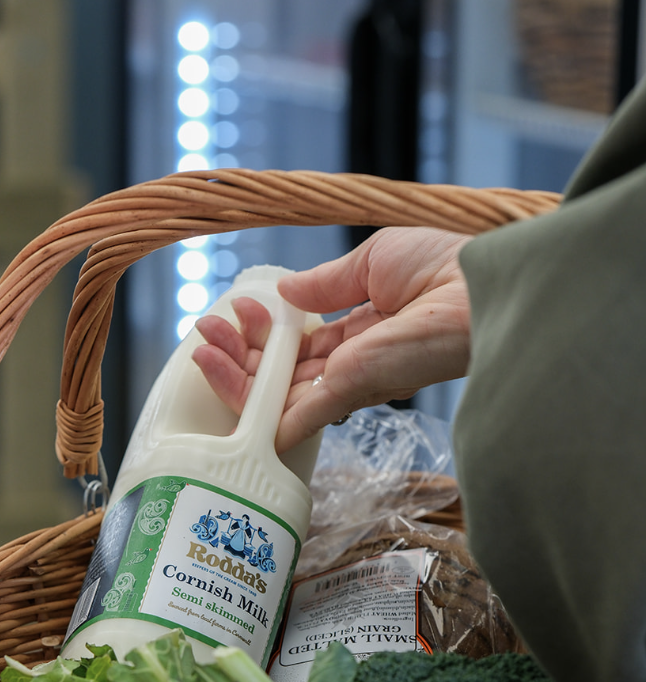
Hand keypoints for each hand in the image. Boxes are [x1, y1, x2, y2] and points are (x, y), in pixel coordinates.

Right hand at [192, 227, 472, 453]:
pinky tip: (235, 415)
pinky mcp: (351, 392)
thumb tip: (286, 292)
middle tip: (206, 334)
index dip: (263, 331)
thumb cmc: (445, 267)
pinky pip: (300, 416)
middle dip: (240, 355)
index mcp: (362, 330)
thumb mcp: (374, 261)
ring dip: (238, 380)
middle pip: (283, 372)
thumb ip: (327, 283)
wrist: (479, 287)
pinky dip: (266, 420)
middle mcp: (354, 363)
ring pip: (282, 395)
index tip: (237, 309)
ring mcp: (350, 382)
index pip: (301, 342)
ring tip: (203, 354)